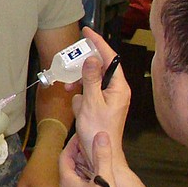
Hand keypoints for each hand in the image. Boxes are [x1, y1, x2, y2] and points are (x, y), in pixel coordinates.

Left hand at [59, 131, 122, 186]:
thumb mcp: (104, 181)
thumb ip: (102, 157)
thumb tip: (101, 136)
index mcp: (67, 181)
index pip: (64, 156)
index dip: (72, 144)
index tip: (82, 135)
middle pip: (69, 166)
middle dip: (79, 154)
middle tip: (91, 143)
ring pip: (76, 178)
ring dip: (85, 166)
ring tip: (98, 158)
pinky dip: (89, 178)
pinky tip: (102, 178)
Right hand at [72, 27, 130, 169]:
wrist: (100, 154)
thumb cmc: (99, 131)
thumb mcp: (92, 102)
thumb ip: (90, 78)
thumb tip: (91, 58)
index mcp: (119, 87)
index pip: (110, 58)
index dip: (98, 43)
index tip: (86, 31)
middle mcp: (116, 90)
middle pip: (100, 67)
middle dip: (84, 67)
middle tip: (70, 63)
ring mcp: (109, 98)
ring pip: (91, 80)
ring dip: (79, 83)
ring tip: (69, 89)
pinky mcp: (101, 106)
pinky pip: (88, 93)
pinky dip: (80, 96)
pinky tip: (76, 106)